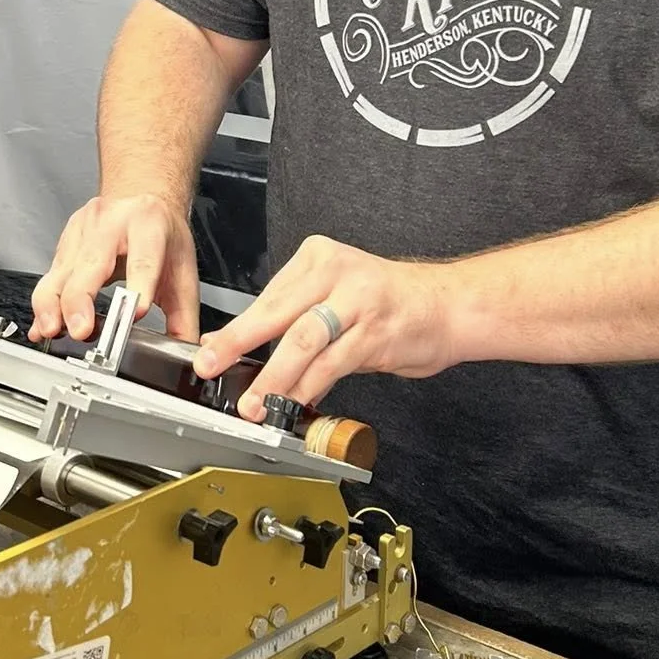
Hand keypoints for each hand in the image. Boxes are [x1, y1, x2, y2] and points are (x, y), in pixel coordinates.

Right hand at [29, 194, 200, 342]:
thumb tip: (187, 352)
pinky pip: (49, 277)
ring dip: (53, 306)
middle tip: (81, 331)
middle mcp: (111, 223)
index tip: (134, 315)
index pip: (143, 260)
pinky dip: (45, 305)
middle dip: (80, 301)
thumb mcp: (181, 269)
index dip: (138, 287)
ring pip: (61, 273)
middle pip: (90, 265)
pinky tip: (43, 324)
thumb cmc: (160, 232)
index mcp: (148, 225)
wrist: (141, 197)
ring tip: (53, 331)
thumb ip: (183, 314)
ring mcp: (82, 231)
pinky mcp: (63, 242)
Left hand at [193, 234, 454, 418]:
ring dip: (274, 376)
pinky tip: (296, 402)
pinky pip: (334, 364)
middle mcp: (337, 273)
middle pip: (277, 311)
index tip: (210, 352)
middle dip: (239, 343)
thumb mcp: (334, 294)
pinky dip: (310, 386)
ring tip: (255, 402)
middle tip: (212, 365)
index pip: (268, 295)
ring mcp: (359, 302)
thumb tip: (234, 344)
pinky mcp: (376, 333)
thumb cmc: (387, 302)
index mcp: (319, 257)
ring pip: (304, 340)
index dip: (236, 329)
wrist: (448, 305)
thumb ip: (290, 317)